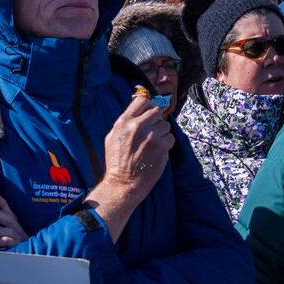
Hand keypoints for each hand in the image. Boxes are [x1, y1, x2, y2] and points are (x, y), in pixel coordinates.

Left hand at [0, 189, 24, 248]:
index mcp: (12, 219)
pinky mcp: (17, 246)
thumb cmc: (17, 235)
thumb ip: (2, 211)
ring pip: (2, 230)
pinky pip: (9, 244)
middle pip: (2, 216)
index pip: (5, 206)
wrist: (33, 250)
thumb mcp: (11, 223)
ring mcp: (16, 236)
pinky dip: (2, 241)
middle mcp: (14, 225)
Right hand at [86, 94, 173, 239]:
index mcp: (124, 122)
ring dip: (162, 133)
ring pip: (165, 125)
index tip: (149, 111)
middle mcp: (138, 126)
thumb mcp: (113, 136)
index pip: (142, 101)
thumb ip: (125, 121)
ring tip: (152, 144)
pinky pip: (170, 138)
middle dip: (156, 119)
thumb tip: (138, 109)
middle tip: (152, 129)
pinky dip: (166, 144)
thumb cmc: (117, 161)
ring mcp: (151, 136)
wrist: (124, 182)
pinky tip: (157, 152)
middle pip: (156, 110)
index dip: (148, 105)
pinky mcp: (162, 147)